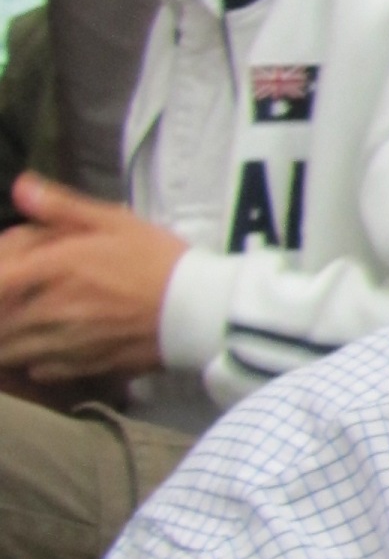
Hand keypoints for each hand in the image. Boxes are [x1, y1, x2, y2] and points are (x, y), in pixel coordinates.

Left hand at [0, 177, 185, 382]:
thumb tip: (20, 188)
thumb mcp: (115, 221)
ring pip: (10, 348)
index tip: (5, 270)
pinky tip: (45, 348)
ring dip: (7, 337)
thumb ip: (62, 207)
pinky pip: (38, 369)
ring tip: (20, 325)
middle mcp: (50, 309)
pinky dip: (32, 360)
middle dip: (1, 308)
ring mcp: (65, 343)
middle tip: (14, 296)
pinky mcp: (83, 366)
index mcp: (54, 268)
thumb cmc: (158, 259)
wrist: (199, 309)